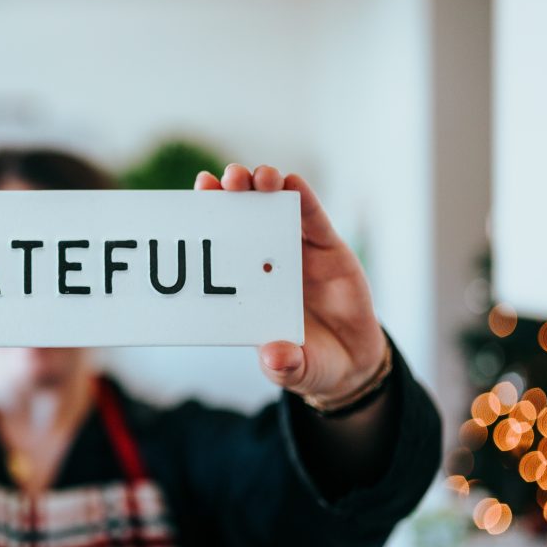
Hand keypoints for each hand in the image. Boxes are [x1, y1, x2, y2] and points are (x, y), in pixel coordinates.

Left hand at [194, 164, 387, 403]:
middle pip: (242, 216)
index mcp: (246, 286)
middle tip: (223, 180)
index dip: (207, 219)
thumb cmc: (309, 362)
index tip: (196, 196)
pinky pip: (314, 218)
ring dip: (263, 187)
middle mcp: (266, 261)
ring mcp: (296, 251)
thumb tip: (275, 358)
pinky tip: (291, 182)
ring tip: (255, 178)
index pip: (221, 246)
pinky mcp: (328, 248)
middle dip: (231, 193)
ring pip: (275, 208)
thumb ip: (284, 365)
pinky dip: (303, 197)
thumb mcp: (295, 369)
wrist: (351, 360)